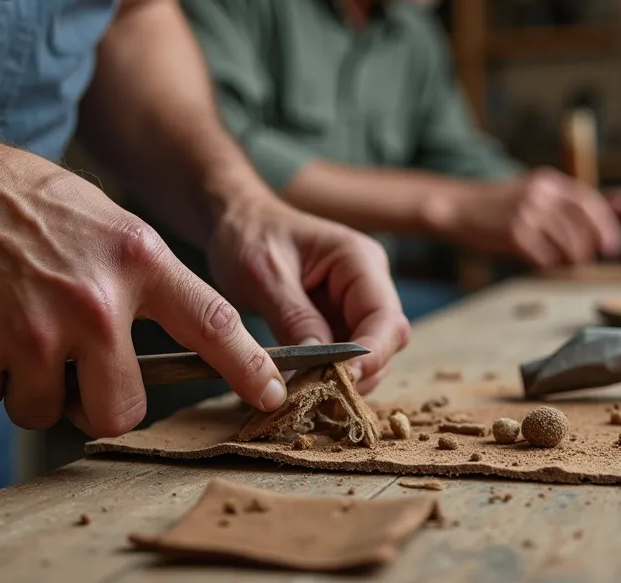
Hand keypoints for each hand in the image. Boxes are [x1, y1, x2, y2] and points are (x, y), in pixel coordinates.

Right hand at [0, 122, 288, 438]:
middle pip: (123, 408)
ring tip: (10, 328)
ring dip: (30, 388)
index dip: (248, 367)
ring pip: (49, 412)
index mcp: (136, 258)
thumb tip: (159, 341)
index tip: (273, 395)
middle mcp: (96, 301)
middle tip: (73, 372)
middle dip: (99, 403)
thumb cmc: (9, 197)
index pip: (214, 323)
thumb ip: (136, 278)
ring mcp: (37, 331)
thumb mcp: (98, 217)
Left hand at [206, 191, 410, 393]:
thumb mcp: (264, 276)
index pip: (386, 318)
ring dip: (342, 380)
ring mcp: (355, 305)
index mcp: (358, 260)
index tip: (342, 382)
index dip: (371, 355)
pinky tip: (302, 387)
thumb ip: (295, 319)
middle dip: (358, 373)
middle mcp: (368, 283)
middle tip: (316, 397)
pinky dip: (327, 376)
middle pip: (385, 342)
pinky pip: (344, 358)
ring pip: (368, 357)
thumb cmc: (249, 236)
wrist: (235, 223)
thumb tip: (318, 368)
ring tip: (304, 395)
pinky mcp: (338, 323)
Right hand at [425, 167, 620, 267]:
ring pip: (566, 245)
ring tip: (563, 263)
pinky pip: (544, 257)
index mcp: (548, 182)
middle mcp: (540, 196)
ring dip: (570, 260)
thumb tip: (619, 204)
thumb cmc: (499, 203)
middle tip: (587, 259)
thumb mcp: (534, 190)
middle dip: (589, 248)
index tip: (612, 245)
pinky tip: (539, 262)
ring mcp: (527, 215)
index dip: (605, 225)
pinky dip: (547, 264)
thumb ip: (567, 201)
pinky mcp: (514, 235)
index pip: (588, 202)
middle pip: (581, 227)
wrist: (458, 207)